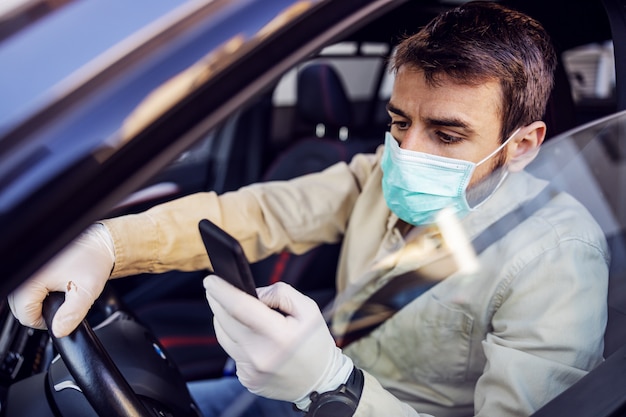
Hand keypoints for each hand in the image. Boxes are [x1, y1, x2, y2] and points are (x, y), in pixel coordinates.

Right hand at [8, 224, 114, 337]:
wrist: (99, 244)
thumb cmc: (93, 262)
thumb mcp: (87, 292)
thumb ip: (72, 314)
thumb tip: (59, 331)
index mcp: (32, 278)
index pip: (25, 315)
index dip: (44, 321)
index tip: (61, 315)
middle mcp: (25, 271)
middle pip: (21, 308)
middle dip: (42, 311)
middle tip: (64, 303)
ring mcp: (25, 267)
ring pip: (22, 299)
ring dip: (40, 301)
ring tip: (61, 292)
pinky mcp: (29, 266)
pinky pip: (25, 288)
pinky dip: (39, 292)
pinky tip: (54, 286)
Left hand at [204, 276, 352, 408]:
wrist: (320, 382)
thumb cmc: (314, 342)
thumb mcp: (308, 308)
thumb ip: (280, 293)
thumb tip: (253, 293)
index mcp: (278, 335)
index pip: (239, 307)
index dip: (221, 291)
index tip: (210, 280)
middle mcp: (260, 355)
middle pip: (225, 320)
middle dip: (217, 301)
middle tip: (215, 288)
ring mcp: (251, 370)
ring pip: (224, 336)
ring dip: (224, 319)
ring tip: (234, 310)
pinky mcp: (246, 379)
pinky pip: (232, 352)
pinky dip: (236, 340)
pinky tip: (249, 336)